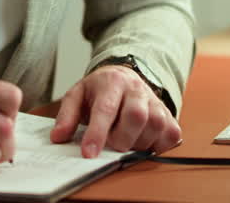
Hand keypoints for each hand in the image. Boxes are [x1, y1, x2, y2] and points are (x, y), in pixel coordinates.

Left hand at [50, 65, 180, 157]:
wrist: (125, 76)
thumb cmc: (100, 90)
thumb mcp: (77, 95)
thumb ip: (66, 115)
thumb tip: (58, 137)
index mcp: (112, 82)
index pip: (106, 109)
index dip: (97, 134)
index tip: (89, 153)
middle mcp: (137, 89)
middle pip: (137, 116)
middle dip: (122, 138)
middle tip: (111, 144)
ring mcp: (155, 101)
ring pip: (156, 125)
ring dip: (138, 142)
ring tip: (125, 140)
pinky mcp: (169, 114)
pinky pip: (171, 134)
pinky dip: (158, 145)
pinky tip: (143, 141)